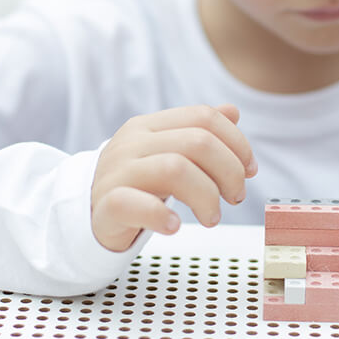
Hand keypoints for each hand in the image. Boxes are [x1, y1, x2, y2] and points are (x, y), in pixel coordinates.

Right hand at [90, 104, 257, 250]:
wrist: (87, 213)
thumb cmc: (135, 184)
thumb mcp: (166, 151)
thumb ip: (197, 131)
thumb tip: (233, 111)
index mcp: (149, 126)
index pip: (203, 118)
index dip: (237, 143)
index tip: (250, 171)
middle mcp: (132, 143)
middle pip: (197, 143)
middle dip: (229, 172)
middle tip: (234, 197)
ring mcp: (116, 172)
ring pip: (174, 169)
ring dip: (206, 196)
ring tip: (212, 217)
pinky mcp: (106, 205)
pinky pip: (136, 204)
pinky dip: (161, 216)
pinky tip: (175, 226)